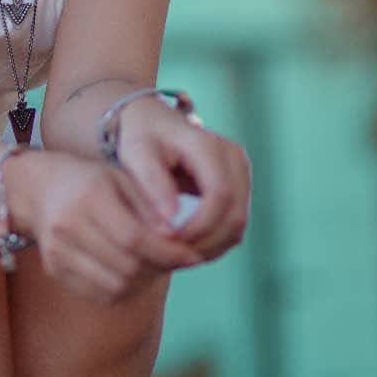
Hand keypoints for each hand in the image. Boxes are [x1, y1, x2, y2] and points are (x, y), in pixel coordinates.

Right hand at [11, 149, 205, 302]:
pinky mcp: (54, 271)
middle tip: (179, 261)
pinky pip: (99, 294)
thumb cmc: (89, 180)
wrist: (39, 189)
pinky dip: (124, 289)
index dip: (168, 252)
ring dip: (145, 282)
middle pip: (126, 265)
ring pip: (115, 286)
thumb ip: (149, 206)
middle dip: (160, 268)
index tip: (194, 255)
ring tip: (158, 266)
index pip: (135, 238)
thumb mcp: (121, 178)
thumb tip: (179, 238)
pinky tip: (135, 273)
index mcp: (89, 196)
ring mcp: (58, 252)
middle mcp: (69, 225)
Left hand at [114, 96, 251, 263]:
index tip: (170, 242)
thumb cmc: (139, 136)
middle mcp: (233, 156)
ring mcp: (240, 170)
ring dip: (211, 246)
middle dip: (205, 242)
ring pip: (238, 223)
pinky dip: (215, 241)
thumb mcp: (136, 154)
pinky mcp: (239, 184)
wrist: (150, 121)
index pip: (220, 195)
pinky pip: (235, 223)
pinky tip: (187, 246)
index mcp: (208, 145)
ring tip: (176, 253)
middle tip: (171, 256)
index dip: (200, 226)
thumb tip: (171, 224)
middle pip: (235, 214)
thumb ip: (153, 185)